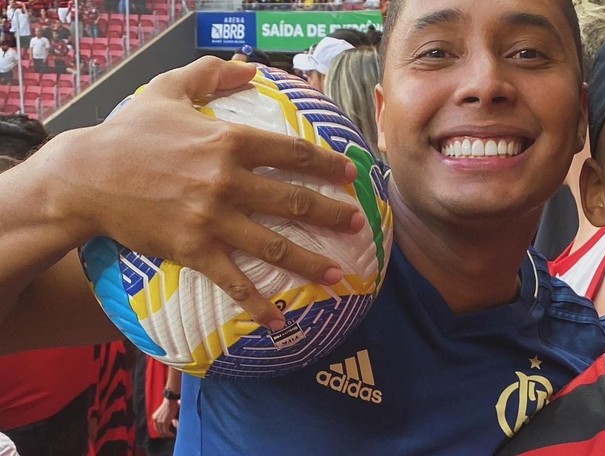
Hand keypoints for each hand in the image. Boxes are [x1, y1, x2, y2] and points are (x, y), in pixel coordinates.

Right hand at [35, 57, 363, 330]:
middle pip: (293, 200)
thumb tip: (249, 68)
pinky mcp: (194, 250)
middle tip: (357, 224)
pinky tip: (281, 323)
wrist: (85, 177)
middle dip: (331, 214)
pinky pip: (234, 282)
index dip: (327, 163)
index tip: (350, 174)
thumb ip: (210, 74)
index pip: (292, 152)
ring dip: (311, 264)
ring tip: (340, 276)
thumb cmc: (127, 133)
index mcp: (229, 141)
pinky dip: (258, 306)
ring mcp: (213, 219)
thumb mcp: (167, 90)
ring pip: (275, 246)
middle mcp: (228, 181)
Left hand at [152, 398, 179, 436]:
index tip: (166, 433)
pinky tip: (172, 434)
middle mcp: (155, 420)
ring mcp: (159, 421)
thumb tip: (168, 423)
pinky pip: (165, 431)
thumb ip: (163, 418)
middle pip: (158, 430)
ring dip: (167, 435)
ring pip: (162, 431)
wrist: (170, 401)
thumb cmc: (169, 404)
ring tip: (171, 435)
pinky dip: (169, 434)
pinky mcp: (164, 422)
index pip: (156, 427)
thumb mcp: (164, 412)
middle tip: (169, 435)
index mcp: (154, 417)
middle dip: (164, 434)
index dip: (161, 431)